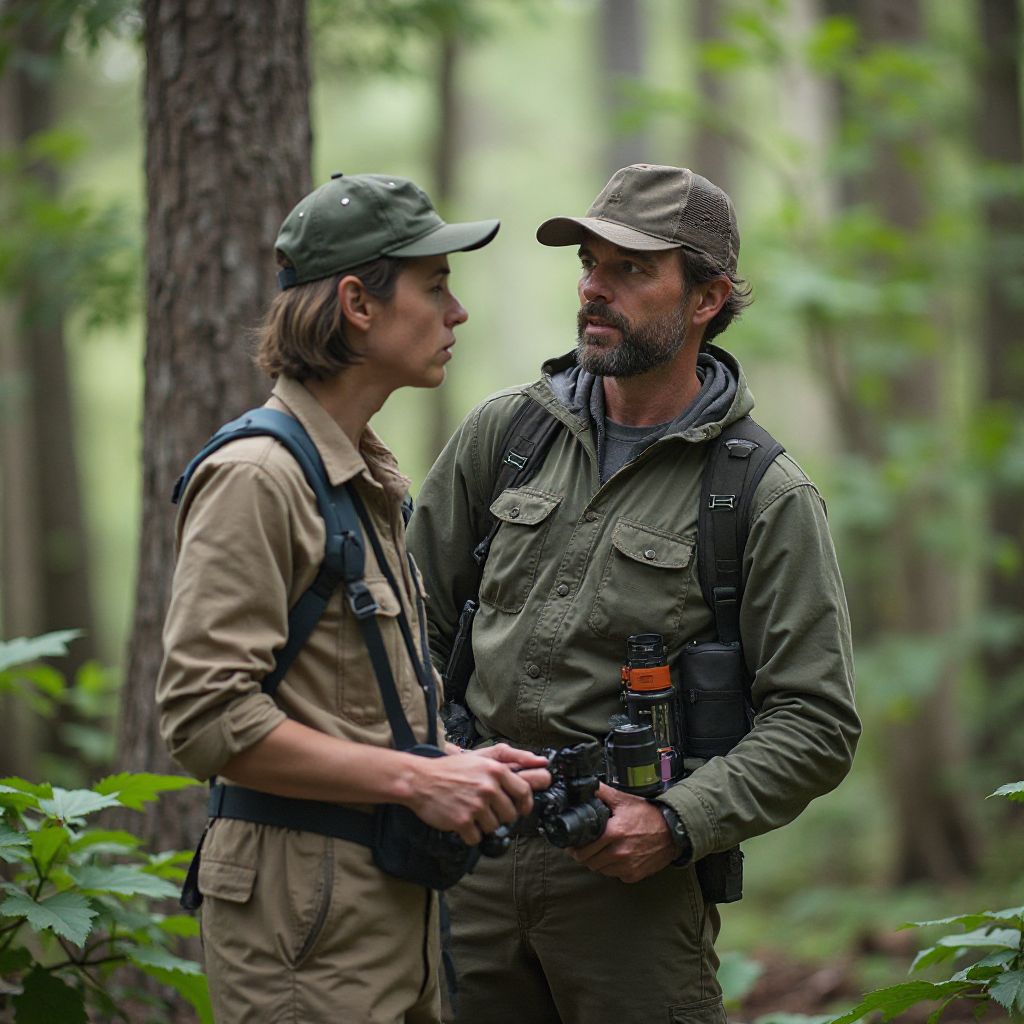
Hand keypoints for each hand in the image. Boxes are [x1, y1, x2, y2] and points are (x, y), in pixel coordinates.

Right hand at [405, 748, 548, 845]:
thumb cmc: (452, 769)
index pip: (524, 792)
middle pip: (510, 814)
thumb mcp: (482, 756)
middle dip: (500, 815)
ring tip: (470, 811)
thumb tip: (542, 762)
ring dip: (483, 824)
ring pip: (494, 827)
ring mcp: (476, 805)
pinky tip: (461, 821)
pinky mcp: (463, 821)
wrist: (420, 780)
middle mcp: (488, 787)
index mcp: (496, 770)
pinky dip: (469, 834)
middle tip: (485, 808)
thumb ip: (513, 757)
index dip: (525, 804)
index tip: (520, 809)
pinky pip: (477, 838)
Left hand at [567, 783, 676, 883]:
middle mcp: (620, 852)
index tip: (574, 844)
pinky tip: (615, 857)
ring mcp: (627, 866)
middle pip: (589, 862)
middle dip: (584, 855)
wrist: (672, 831)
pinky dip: (612, 868)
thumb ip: (602, 792)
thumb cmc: (648, 815)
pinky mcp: (634, 875)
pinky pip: (615, 875)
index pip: (584, 850)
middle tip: (585, 847)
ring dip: (597, 862)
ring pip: (600, 870)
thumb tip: (584, 785)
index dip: (575, 848)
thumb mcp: (623, 800)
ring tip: (600, 850)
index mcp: (614, 833)